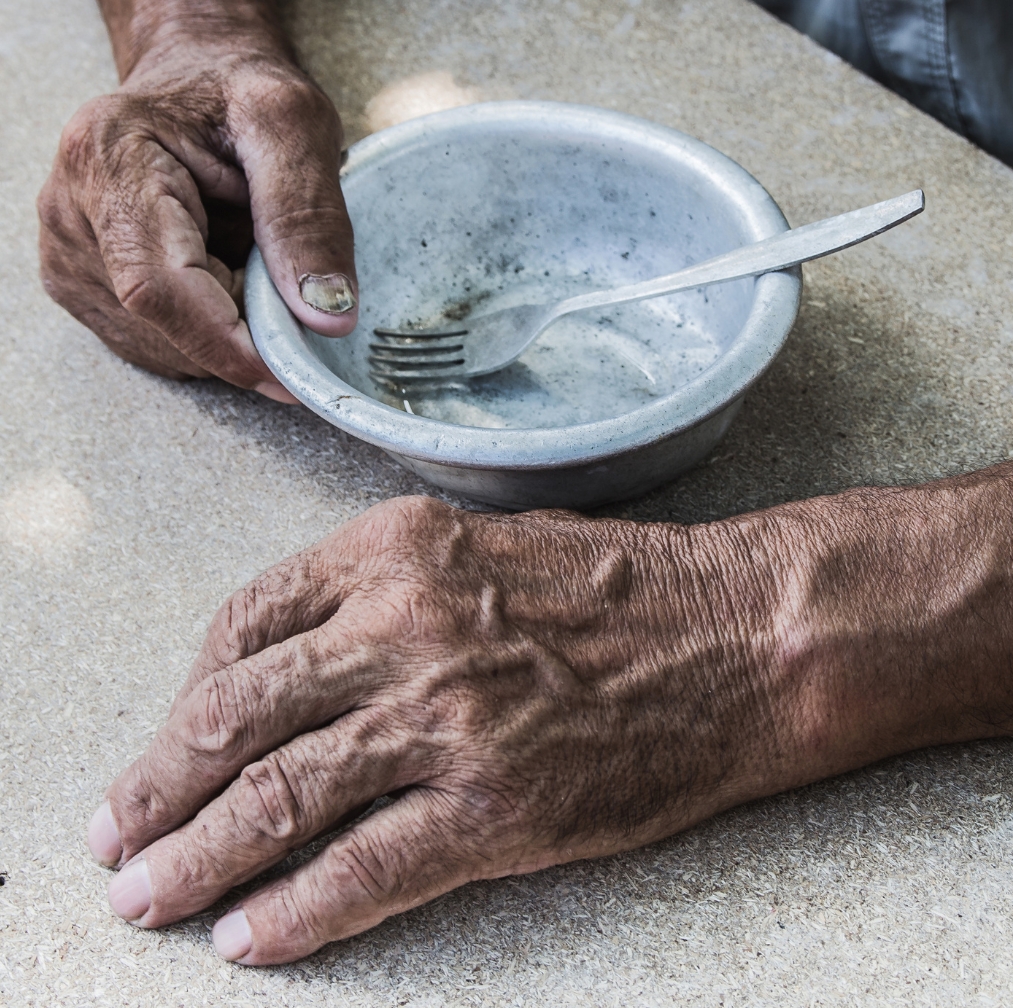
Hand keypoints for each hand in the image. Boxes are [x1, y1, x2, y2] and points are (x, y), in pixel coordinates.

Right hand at [37, 4, 356, 399]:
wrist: (196, 78)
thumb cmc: (239, 90)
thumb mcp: (293, 126)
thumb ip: (309, 216)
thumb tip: (326, 317)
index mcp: (109, 158)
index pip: (159, 288)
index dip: (228, 344)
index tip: (291, 373)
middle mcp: (70, 213)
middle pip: (164, 326)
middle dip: (241, 336)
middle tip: (289, 295)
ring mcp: (69, 257)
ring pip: (164, 347)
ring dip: (227, 334)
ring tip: (249, 266)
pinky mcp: (85, 287)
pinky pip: (159, 346)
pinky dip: (208, 335)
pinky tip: (223, 281)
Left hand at [88, 472, 1012, 964]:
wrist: (734, 635)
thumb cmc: (611, 588)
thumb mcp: (478, 547)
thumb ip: (379, 590)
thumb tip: (291, 665)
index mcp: (394, 550)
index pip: (244, 624)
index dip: (189, 694)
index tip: (171, 742)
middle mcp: (404, 627)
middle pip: (240, 715)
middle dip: (159, 784)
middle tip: (115, 834)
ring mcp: (448, 719)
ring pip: (283, 797)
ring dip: (200, 857)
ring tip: (150, 897)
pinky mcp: (497, 806)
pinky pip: (366, 869)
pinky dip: (297, 912)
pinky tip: (251, 938)